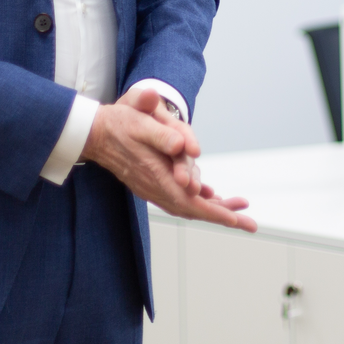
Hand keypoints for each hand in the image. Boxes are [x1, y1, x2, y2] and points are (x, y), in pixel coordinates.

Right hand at [81, 87, 256, 232]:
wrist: (93, 132)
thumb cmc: (118, 123)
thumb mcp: (138, 120)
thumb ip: (161, 132)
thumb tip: (183, 144)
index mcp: (154, 175)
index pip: (188, 200)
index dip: (213, 212)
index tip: (235, 220)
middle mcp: (154, 187)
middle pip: (192, 208)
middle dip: (222, 215)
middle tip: (250, 224)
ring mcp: (152, 187)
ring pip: (187, 204)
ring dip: (213, 208)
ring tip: (238, 207)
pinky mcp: (152, 182)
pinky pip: (179, 197)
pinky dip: (197, 199)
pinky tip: (211, 195)